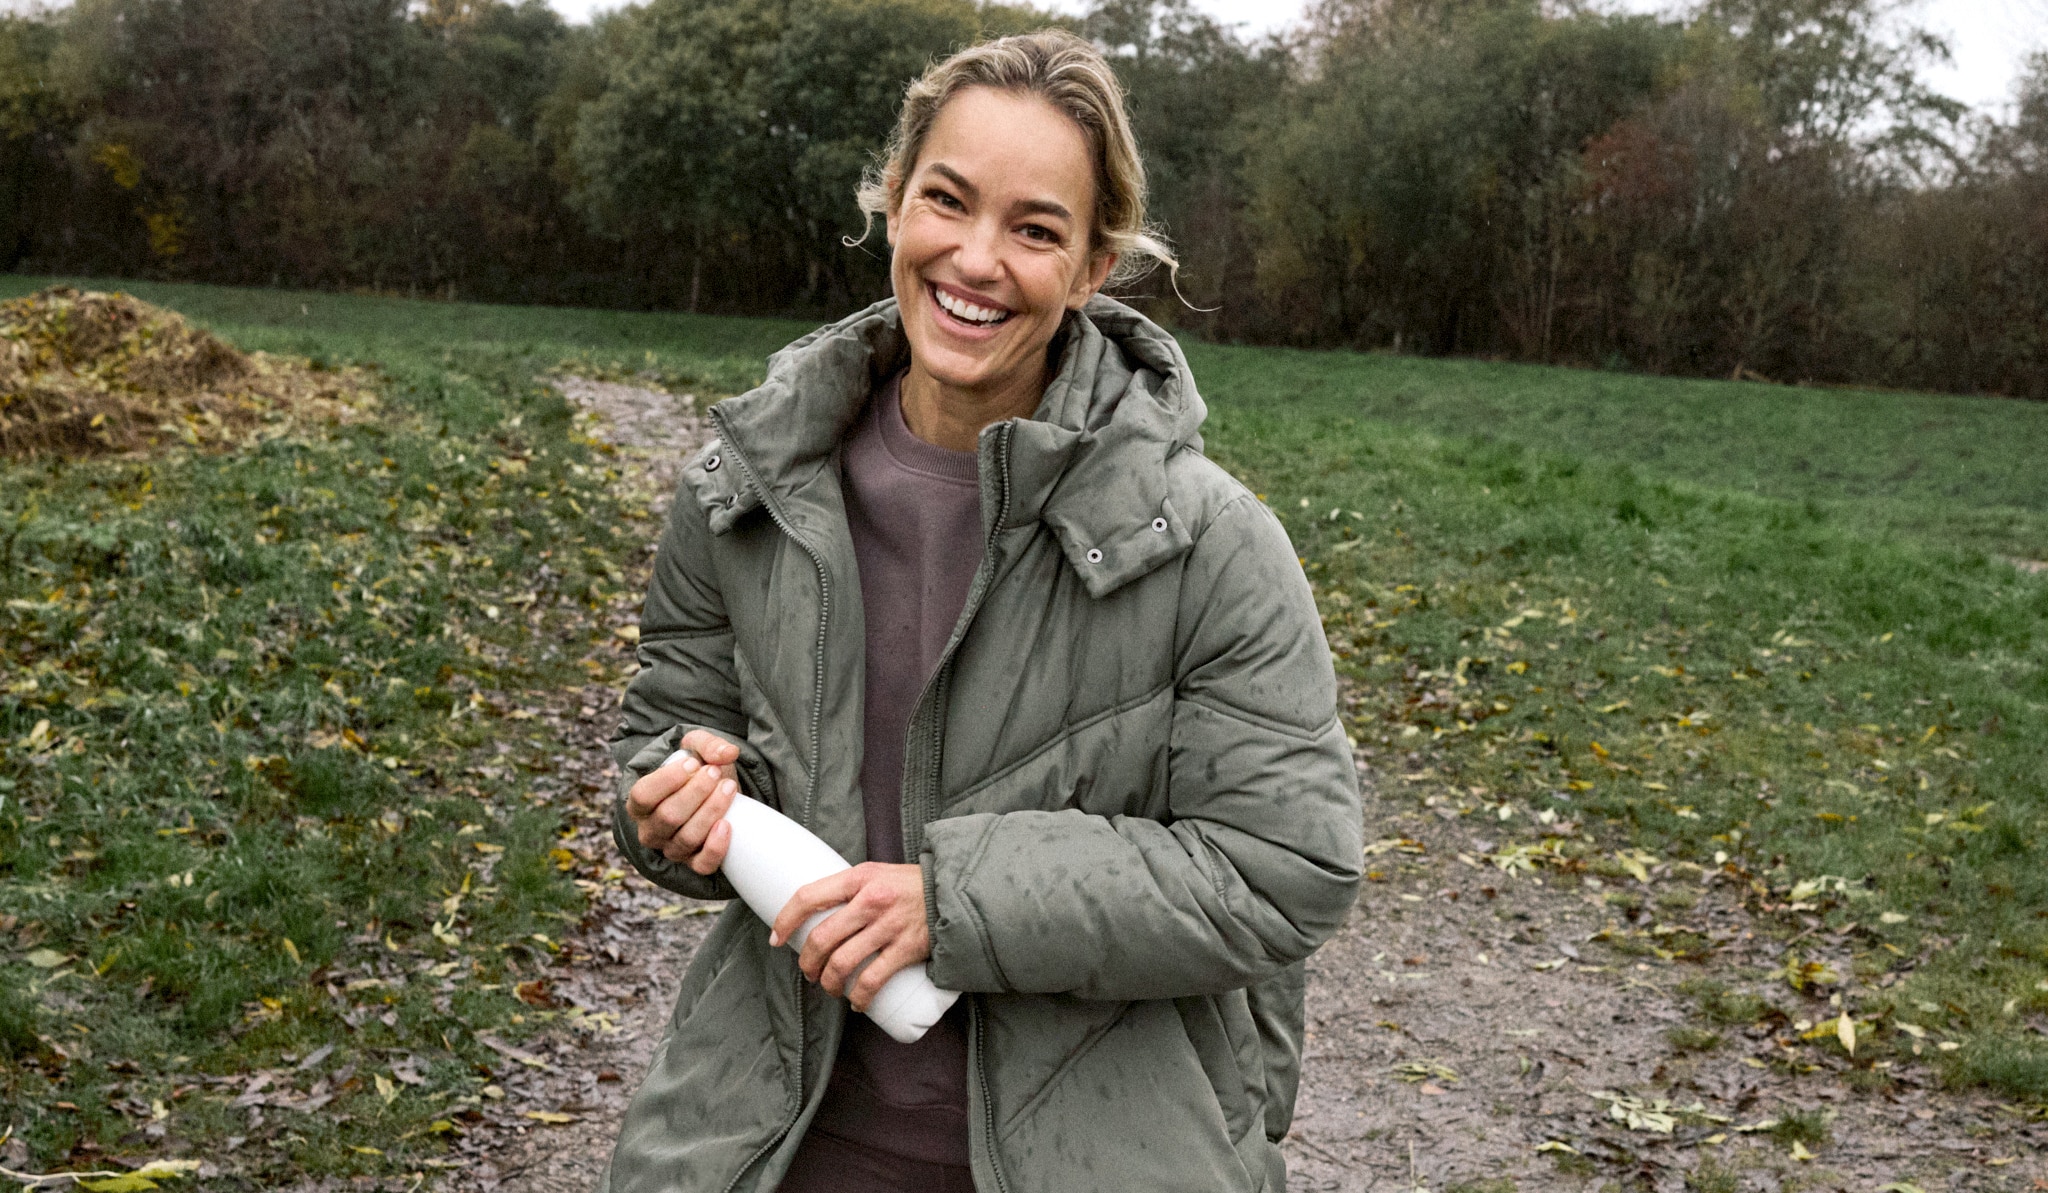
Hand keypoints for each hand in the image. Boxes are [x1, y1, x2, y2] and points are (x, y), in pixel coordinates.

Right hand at [625, 729, 741, 874]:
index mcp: (639, 803)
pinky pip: (702, 864)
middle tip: (715, 772)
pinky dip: (715, 847)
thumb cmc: (698, 770)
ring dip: (711, 811)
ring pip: (687, 838)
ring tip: (728, 787)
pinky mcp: (695, 863)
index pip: (643, 796)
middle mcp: (650, 830)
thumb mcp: (697, 749)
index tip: (693, 764)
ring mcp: (672, 849)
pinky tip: (727, 824)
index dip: (668, 780)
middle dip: (696, 792)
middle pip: (668, 817)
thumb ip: (708, 745)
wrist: (715, 792)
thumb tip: (728, 754)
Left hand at [771, 863, 929, 1011]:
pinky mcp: (906, 948)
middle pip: (822, 938)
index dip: (785, 920)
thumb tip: (815, 914)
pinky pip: (872, 980)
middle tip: (809, 971)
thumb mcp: (875, 873)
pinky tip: (857, 1002)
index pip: (808, 897)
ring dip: (829, 982)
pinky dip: (860, 997)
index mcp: (858, 878)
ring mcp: (888, 926)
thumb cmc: (909, 885)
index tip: (776, 938)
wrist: (953, 892)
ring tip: (830, 987)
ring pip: (842, 963)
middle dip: (808, 962)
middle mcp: (871, 900)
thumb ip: (848, 889)